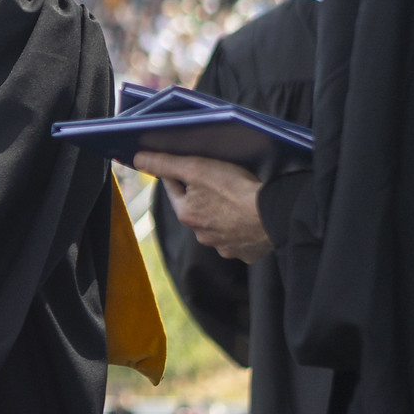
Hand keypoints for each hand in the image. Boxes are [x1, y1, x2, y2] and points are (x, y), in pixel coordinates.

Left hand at [134, 152, 273, 263]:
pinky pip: (241, 239)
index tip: (185, 165)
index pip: (175, 190)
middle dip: (202, 197)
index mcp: (187, 216)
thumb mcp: (197, 168)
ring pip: (218, 226)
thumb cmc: (235, 189)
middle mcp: (203, 236)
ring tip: (236, 200)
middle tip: (217, 181)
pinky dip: (242, 229)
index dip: (179, 174)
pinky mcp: (247, 253)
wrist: (275, 215)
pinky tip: (251, 219)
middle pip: (197, 210)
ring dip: (222, 215)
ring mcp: (226, 247)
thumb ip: (166, 164)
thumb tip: (137, 159)